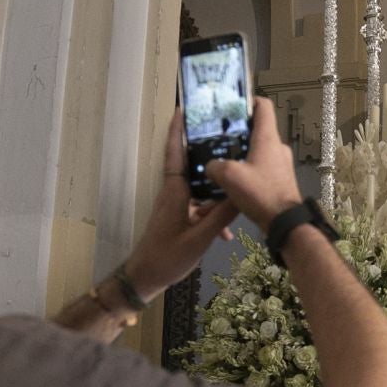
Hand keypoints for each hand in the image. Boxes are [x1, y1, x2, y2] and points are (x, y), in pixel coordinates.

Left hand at [120, 109, 239, 299]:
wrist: (145, 278)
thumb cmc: (167, 257)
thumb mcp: (198, 238)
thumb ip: (220, 217)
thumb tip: (240, 194)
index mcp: (175, 191)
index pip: (174, 153)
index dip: (177, 131)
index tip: (183, 109)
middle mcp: (174, 193)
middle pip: (192, 164)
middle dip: (208, 151)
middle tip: (229, 137)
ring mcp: (177, 206)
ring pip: (200, 188)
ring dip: (216, 188)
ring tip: (239, 181)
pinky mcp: (180, 218)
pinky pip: (200, 207)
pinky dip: (213, 214)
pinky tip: (228, 231)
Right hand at [205, 97, 302, 229]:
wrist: (284, 222)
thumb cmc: (260, 192)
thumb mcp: (230, 176)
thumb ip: (215, 166)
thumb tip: (210, 166)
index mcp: (268, 138)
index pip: (263, 106)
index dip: (248, 100)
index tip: (230, 105)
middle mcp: (277, 146)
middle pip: (257, 129)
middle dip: (237, 131)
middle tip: (217, 137)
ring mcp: (280, 163)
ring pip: (257, 150)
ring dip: (241, 152)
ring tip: (222, 160)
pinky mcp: (279, 178)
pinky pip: (260, 167)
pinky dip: (247, 168)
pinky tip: (233, 179)